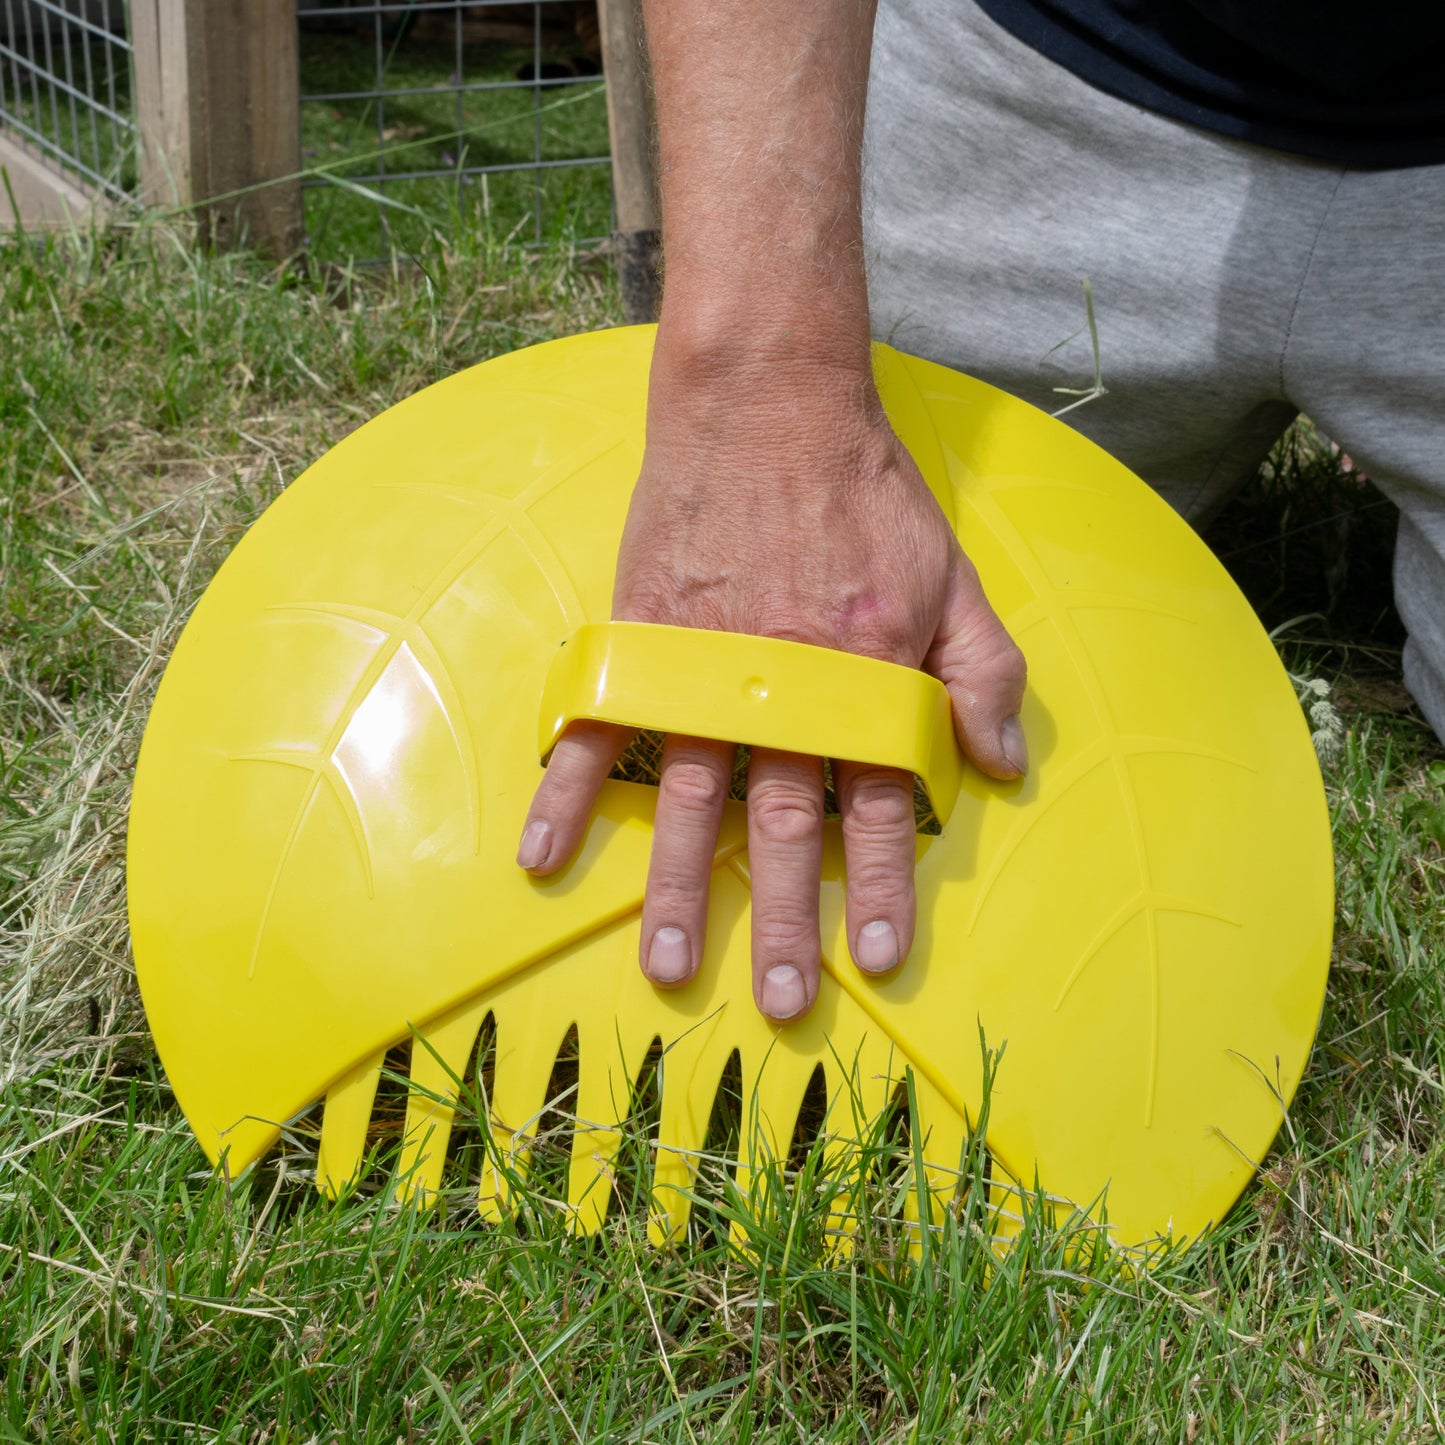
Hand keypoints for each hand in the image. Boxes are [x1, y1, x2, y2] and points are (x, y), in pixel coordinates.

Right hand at [516, 337, 1026, 1020]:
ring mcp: (704, 667)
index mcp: (863, 678)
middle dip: (785, 919)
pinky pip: (597, 729)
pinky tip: (545, 860)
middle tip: (782, 1002)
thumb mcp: (953, 574)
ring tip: (670, 968)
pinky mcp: (643, 640)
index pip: (878, 804)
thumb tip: (1002, 767)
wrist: (768, 402)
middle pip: (784, 823)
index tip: (877, 960)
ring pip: (691, 799)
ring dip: (680, 890)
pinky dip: (566, 794)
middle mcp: (784, 688)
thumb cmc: (866, 489)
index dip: (880, 886)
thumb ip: (981, 673)